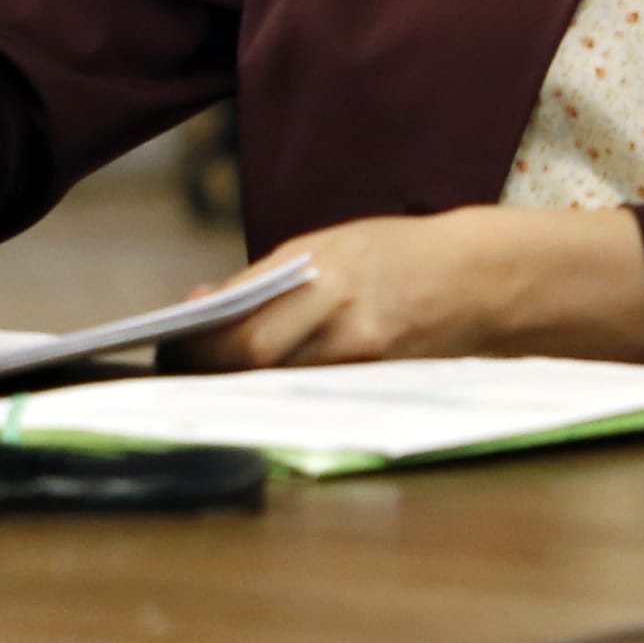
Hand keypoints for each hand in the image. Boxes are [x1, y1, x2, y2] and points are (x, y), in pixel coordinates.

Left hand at [172, 208, 643, 369]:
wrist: (478, 279)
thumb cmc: (389, 256)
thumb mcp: (324, 249)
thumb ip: (263, 279)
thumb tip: (198, 304)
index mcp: (321, 269)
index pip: (241, 319)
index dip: (196, 342)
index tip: (165, 348)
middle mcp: (342, 313)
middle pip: (256, 358)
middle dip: (209, 369)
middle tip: (177, 371)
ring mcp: (365, 353)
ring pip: (283, 382)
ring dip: (239, 385)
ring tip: (209, 382)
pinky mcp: (383, 381)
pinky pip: (318, 393)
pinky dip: (282, 392)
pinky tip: (261, 391)